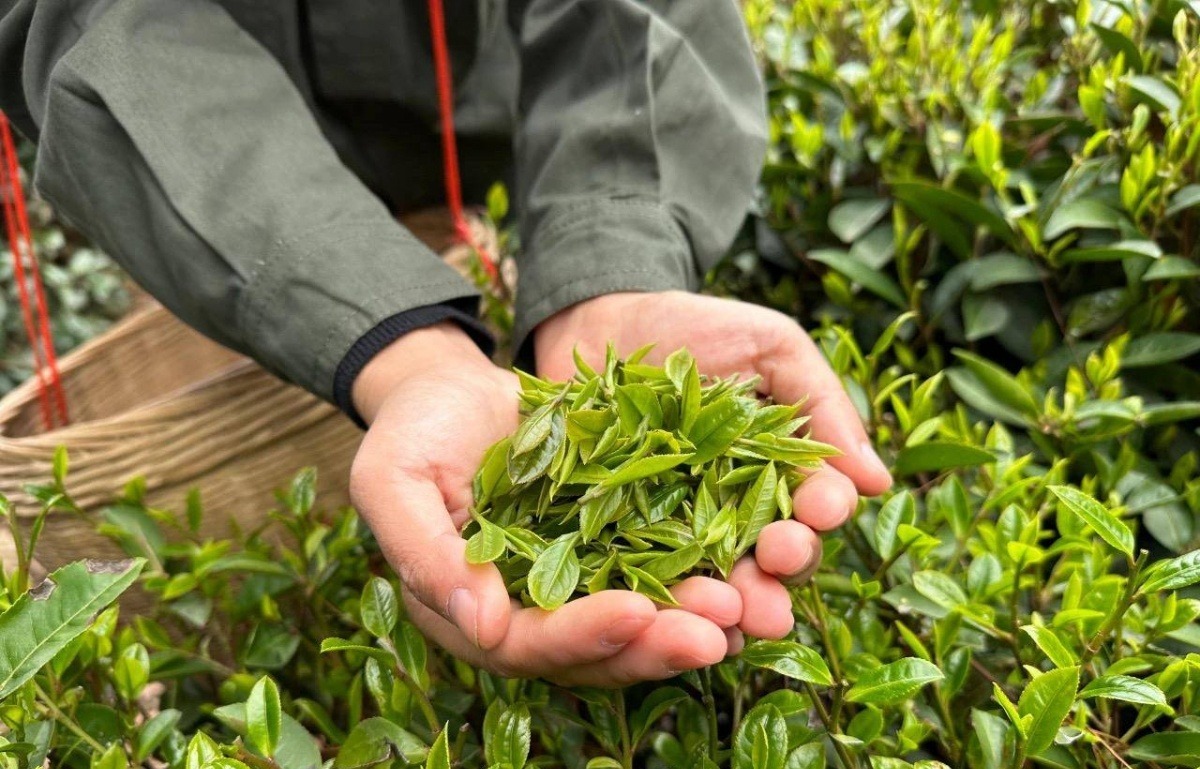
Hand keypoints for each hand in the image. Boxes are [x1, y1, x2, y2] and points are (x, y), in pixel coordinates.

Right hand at [350, 322, 738, 685]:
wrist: (451, 386)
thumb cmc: (411, 429)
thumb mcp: (393, 481)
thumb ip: (426, 553)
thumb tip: (483, 627)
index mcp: (468, 611)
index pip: (528, 645)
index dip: (582, 635)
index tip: (635, 611)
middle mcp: (526, 610)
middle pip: (596, 650)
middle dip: (656, 643)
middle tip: (716, 631)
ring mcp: (572, 578)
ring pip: (638, 618)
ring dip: (691, 617)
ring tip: (745, 604)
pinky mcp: (610, 540)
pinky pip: (659, 565)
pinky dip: (701, 568)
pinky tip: (747, 560)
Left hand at [535, 291, 892, 638]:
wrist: (602, 317)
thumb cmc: (697, 328)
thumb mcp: (772, 347)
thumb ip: (825, 405)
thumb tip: (877, 482)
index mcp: (782, 473)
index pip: (815, 509)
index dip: (822, 515)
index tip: (819, 511)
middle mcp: (737, 513)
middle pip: (773, 560)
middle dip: (782, 572)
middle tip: (776, 567)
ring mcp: (679, 529)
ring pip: (717, 583)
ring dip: (731, 605)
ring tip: (731, 614)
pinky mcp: (621, 537)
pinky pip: (644, 579)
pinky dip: (659, 602)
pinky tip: (666, 617)